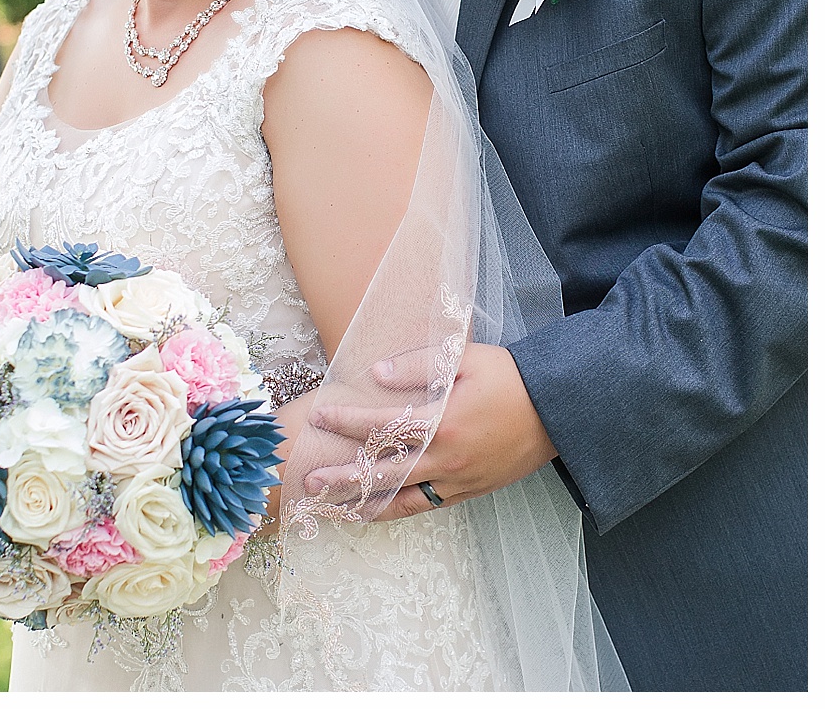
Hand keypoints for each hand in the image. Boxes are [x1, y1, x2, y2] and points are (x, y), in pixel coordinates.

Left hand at [302, 343, 555, 520]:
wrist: (561, 411)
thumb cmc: (511, 378)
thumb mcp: (465, 358)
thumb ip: (418, 364)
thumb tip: (375, 373)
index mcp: (444, 422)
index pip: (383, 425)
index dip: (348, 420)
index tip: (321, 415)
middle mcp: (449, 457)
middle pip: (385, 473)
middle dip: (344, 478)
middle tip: (309, 482)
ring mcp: (461, 479)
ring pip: (405, 499)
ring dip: (366, 503)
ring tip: (333, 508)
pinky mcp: (473, 491)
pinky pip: (429, 506)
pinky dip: (400, 510)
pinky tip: (376, 511)